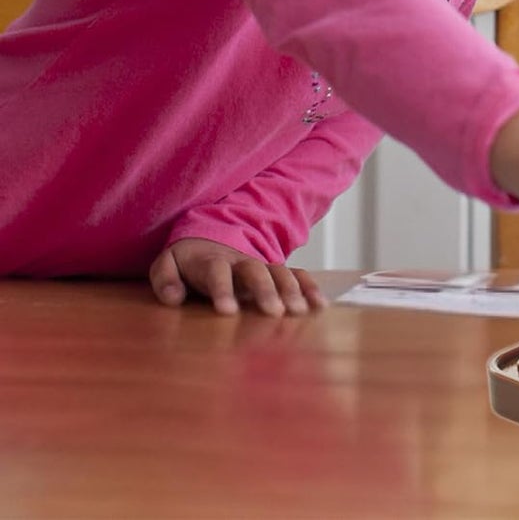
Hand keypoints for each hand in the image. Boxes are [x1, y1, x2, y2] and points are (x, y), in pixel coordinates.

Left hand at [149, 238, 326, 317]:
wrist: (210, 237)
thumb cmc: (187, 261)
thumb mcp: (167, 264)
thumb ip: (165, 279)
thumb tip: (174, 298)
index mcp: (212, 260)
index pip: (217, 273)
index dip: (223, 291)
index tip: (228, 312)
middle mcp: (240, 261)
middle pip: (255, 271)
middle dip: (265, 291)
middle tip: (274, 313)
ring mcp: (261, 265)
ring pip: (279, 272)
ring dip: (291, 290)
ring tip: (299, 312)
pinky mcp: (274, 271)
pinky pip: (295, 275)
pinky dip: (309, 287)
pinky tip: (319, 306)